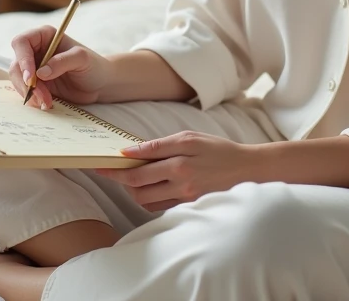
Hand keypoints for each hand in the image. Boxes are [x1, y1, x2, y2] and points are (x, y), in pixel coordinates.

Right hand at [7, 26, 113, 108]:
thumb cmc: (94, 65)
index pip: (21, 42)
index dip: (22, 59)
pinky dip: (33, 99)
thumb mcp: (82, 59)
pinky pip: (26, 91)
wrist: (100, 84)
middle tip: (41, 95)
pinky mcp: (36, 84)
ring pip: (18, 80)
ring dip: (30, 93)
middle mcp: (35, 50)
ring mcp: (34, 68)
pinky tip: (46, 103)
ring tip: (47, 101)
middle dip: (26, 82)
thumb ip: (63, 61)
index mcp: (44, 36)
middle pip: (16, 64)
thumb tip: (41, 73)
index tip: (30, 77)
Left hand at [94, 131, 258, 211]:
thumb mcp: (190, 138)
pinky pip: (160, 208)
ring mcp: (185, 200)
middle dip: (121, 181)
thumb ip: (159, 145)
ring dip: (135, 190)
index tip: (100, 166)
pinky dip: (151, 198)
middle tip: (114, 171)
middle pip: (137, 190)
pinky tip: (153, 186)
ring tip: (137, 176)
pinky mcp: (189, 208)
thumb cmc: (219, 149)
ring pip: (146, 202)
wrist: (248, 170)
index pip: (137, 171)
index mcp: (179, 164)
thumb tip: (131, 151)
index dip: (115, 170)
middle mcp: (180, 185)